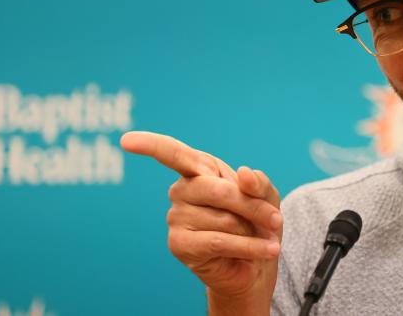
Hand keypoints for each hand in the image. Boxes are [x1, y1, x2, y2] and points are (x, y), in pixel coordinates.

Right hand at [120, 131, 282, 308]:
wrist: (256, 262)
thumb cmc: (257, 222)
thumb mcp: (267, 196)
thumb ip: (258, 183)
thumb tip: (243, 175)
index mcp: (199, 169)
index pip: (172, 153)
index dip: (150, 145)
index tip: (126, 140)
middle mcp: (181, 190)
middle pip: (219, 190)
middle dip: (253, 206)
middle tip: (276, 220)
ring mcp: (176, 217)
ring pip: (224, 219)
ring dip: (251, 230)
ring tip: (255, 237)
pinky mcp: (179, 245)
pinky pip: (219, 241)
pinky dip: (249, 247)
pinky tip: (268, 250)